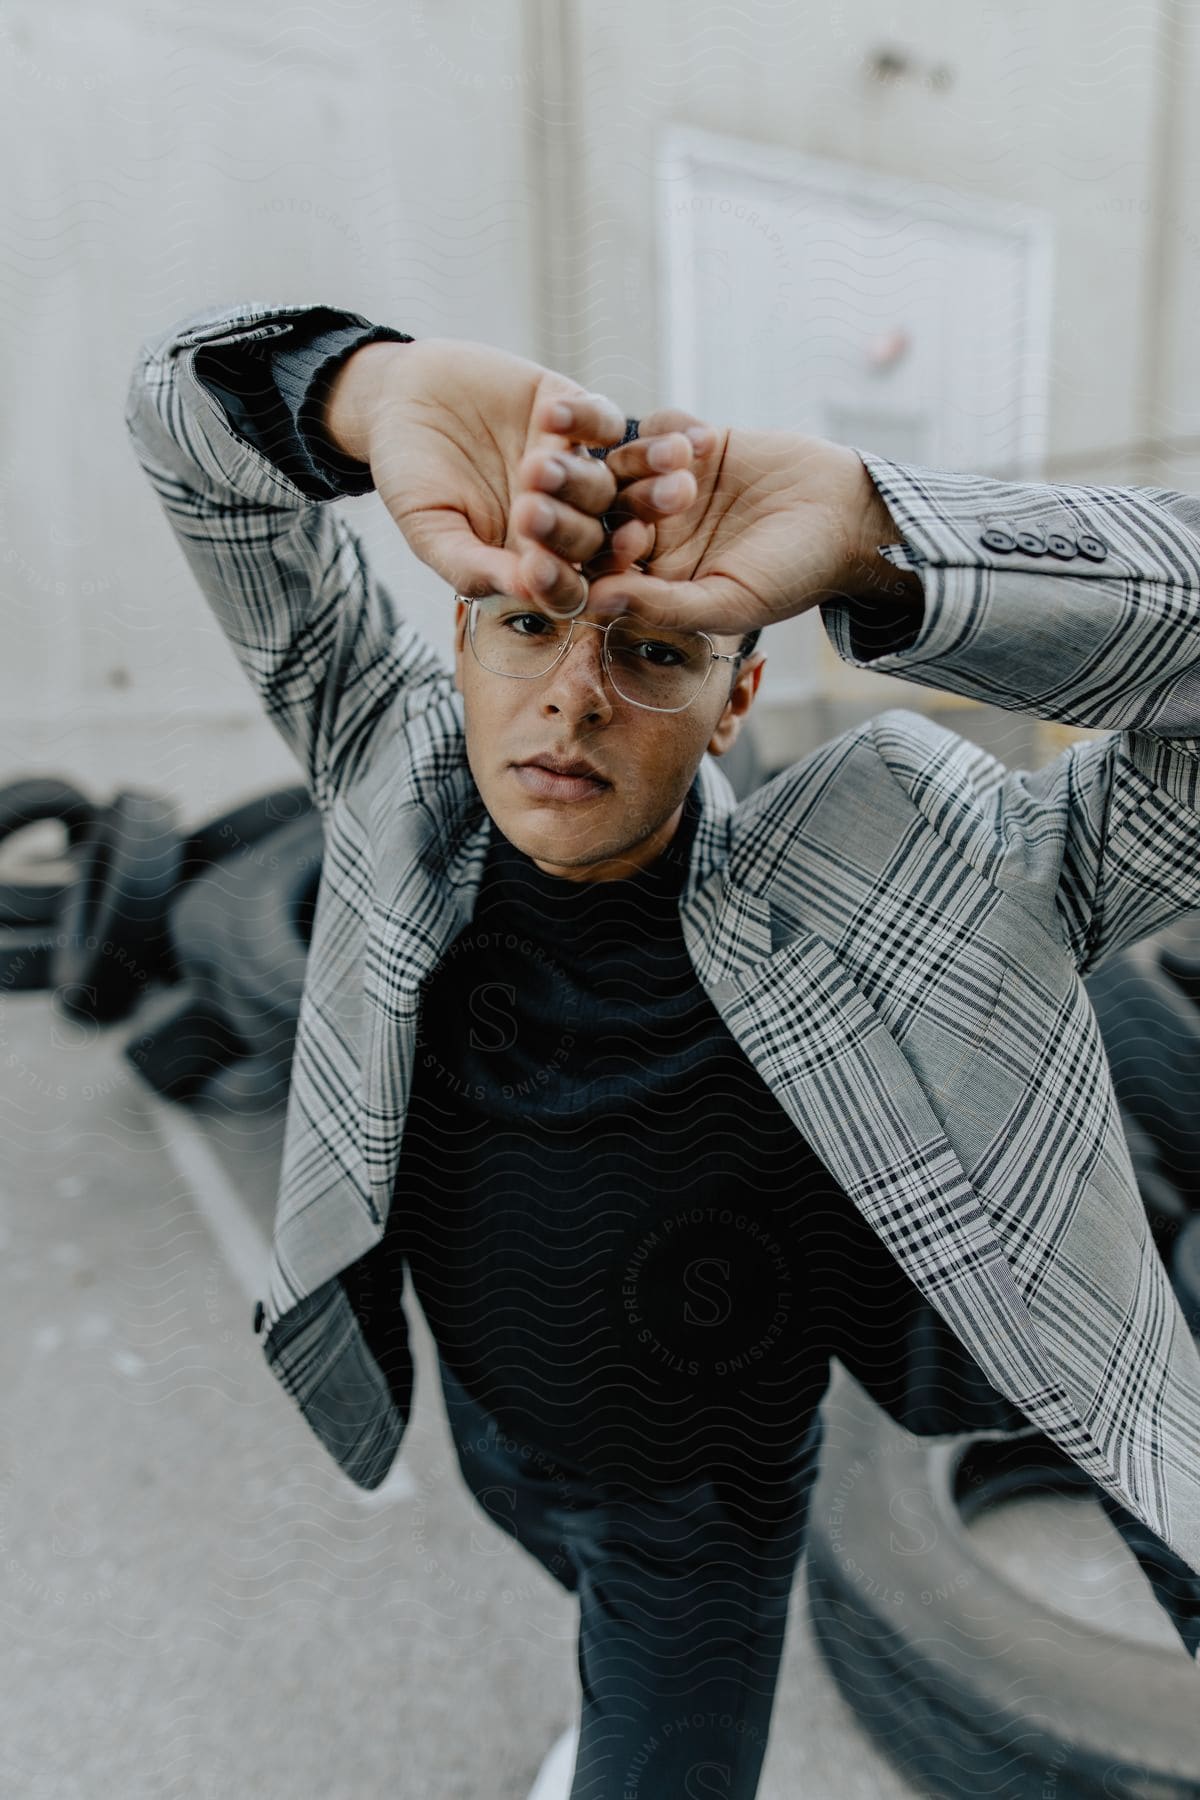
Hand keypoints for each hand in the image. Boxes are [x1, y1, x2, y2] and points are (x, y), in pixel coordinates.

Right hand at [322, 339, 699, 613]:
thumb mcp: (431, 530)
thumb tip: (527, 593)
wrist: (398, 402)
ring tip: (670, 465)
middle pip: (606, 533)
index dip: (569, 582)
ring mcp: (574, 464)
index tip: (575, 580)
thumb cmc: (409, 477)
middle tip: (641, 532)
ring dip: (644, 473)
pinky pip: (596, 419)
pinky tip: (575, 415)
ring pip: (618, 477)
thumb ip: (474, 565)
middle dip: (623, 532)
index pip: (568, 581)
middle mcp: (566, 517)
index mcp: (536, 558)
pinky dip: (589, 418)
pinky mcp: (574, 411)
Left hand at [579, 412, 916, 635]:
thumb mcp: (729, 603)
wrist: (845, 519)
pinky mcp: (689, 441)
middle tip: (548, 477)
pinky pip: (666, 428)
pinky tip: (695, 438)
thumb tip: (596, 604)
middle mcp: (648, 531)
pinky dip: (671, 429)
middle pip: (603, 511)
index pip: (601, 567)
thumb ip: (663, 606)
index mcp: (647, 578)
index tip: (578, 547)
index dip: (583, 557)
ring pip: (630, 464)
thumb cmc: (792, 576)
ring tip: (616, 442)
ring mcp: (665, 483)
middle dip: (581, 497)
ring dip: (630, 455)